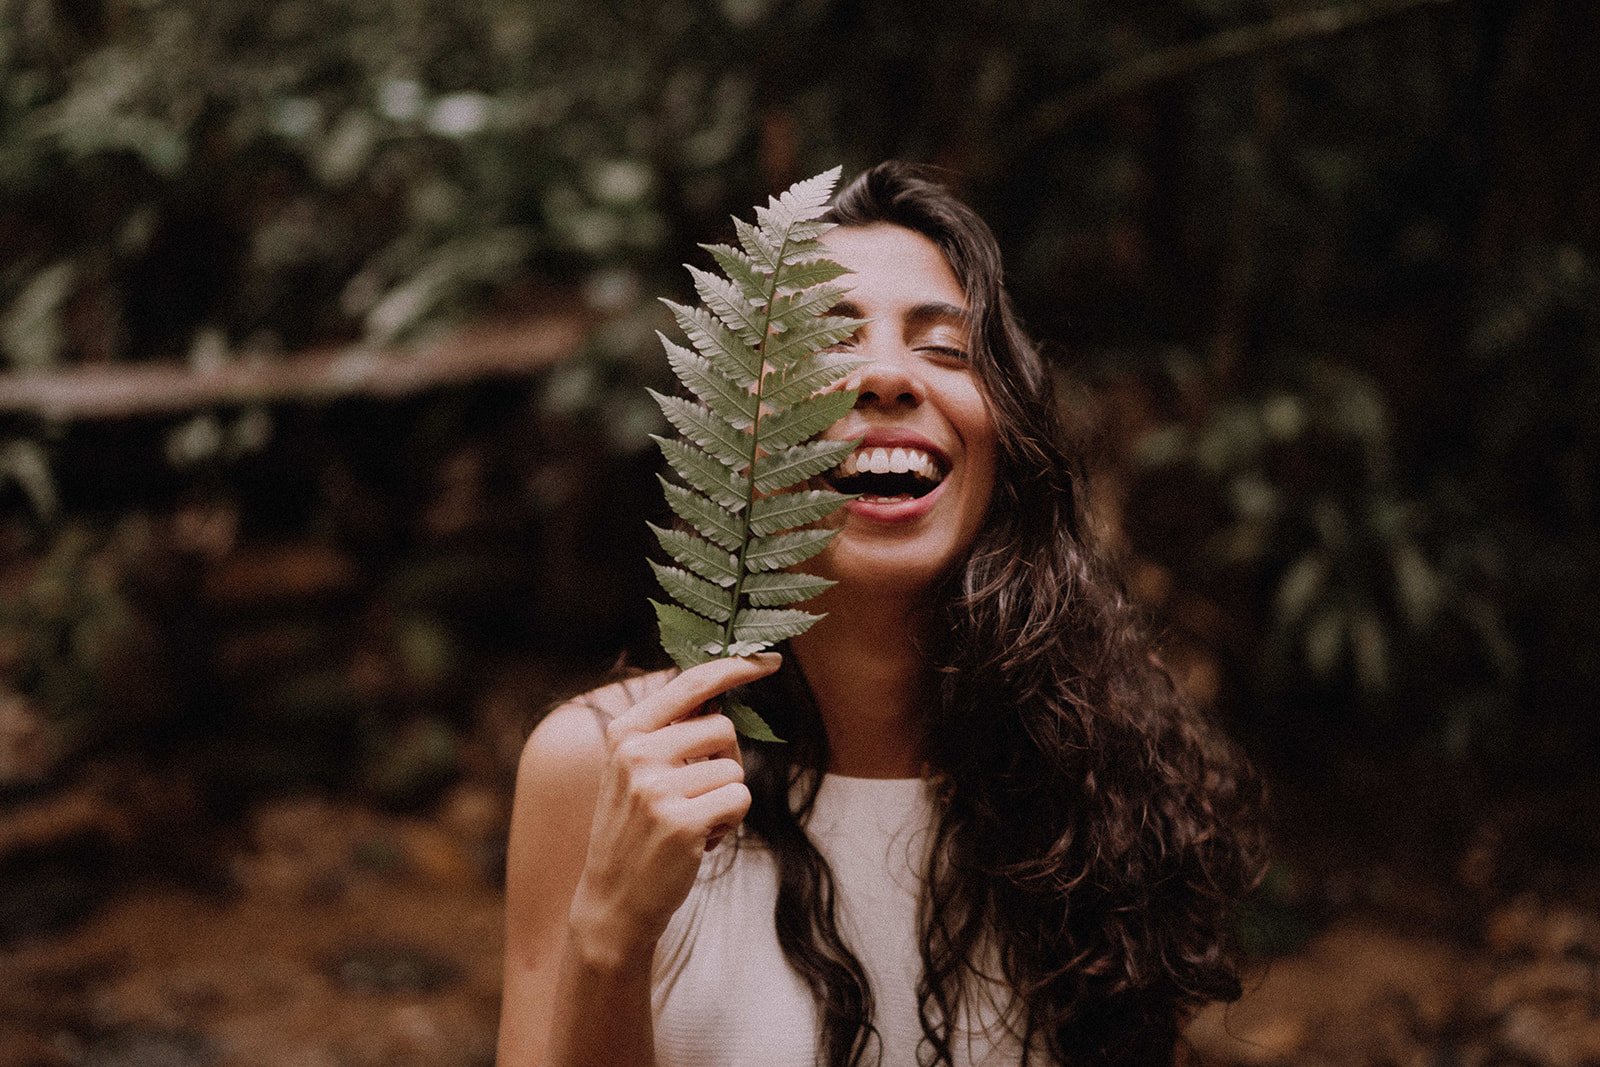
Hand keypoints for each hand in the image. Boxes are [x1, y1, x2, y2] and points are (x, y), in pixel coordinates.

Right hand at [566, 653, 778, 966]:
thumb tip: (721, 695)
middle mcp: (637, 754)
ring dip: (726, 798)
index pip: (691, 683)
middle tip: (696, 794)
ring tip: (692, 821)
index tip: (770, 660)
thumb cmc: (635, 831)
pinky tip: (699, 840)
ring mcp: (657, 788)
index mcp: (626, 732)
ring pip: (735, 769)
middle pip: (722, 728)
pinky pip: (739, 799)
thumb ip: (671, 731)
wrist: (613, 902)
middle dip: (725, 761)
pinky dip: (730, 821)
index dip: (735, 667)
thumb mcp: (636, 771)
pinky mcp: (682, 822)